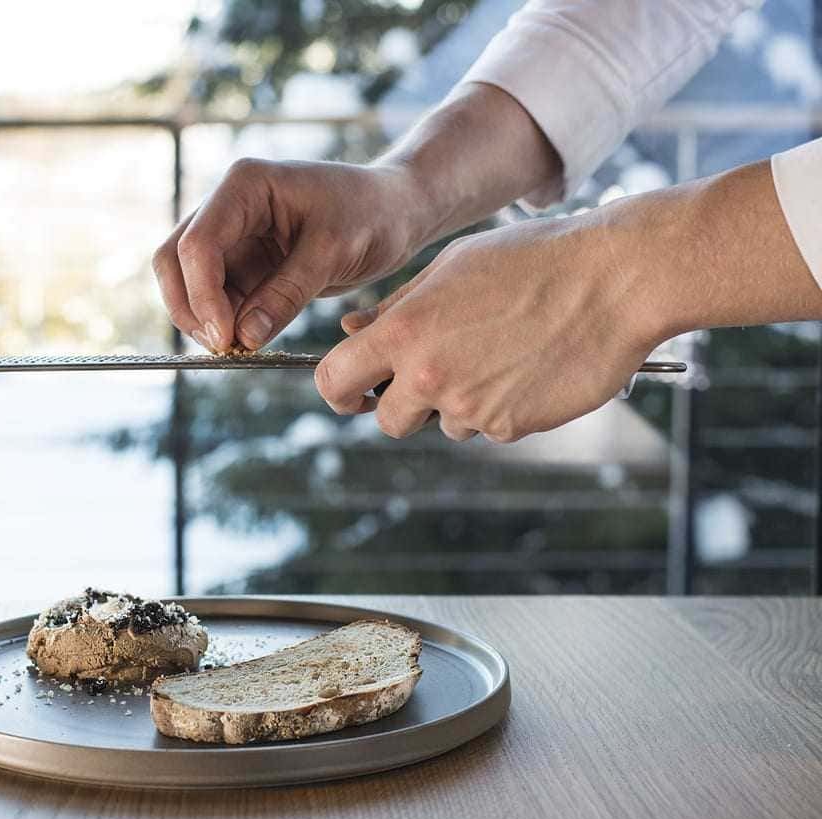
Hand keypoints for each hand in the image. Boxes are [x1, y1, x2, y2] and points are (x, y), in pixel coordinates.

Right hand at [151, 158, 435, 351]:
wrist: (395, 212)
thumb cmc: (372, 214)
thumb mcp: (335, 252)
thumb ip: (287, 293)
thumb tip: (242, 337)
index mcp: (244, 185)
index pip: (198, 244)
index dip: (203, 295)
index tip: (225, 338)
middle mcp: (227, 207)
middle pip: (174, 261)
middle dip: (191, 308)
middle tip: (224, 347)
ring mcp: (231, 236)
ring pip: (188, 284)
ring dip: (205, 320)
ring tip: (241, 347)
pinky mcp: (243, 263)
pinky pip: (216, 298)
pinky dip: (224, 323)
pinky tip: (249, 341)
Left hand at [316, 158, 821, 442]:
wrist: (616, 278)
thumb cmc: (531, 260)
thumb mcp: (450, 269)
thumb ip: (395, 308)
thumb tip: (352, 333)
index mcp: (404, 331)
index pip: (334, 380)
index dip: (339, 388)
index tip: (355, 388)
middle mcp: (429, 376)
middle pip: (387, 419)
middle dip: (404, 403)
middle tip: (440, 370)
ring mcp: (470, 407)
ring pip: (445, 424)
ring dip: (461, 401)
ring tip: (503, 351)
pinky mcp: (510, 427)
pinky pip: (489, 428)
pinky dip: (503, 406)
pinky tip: (530, 365)